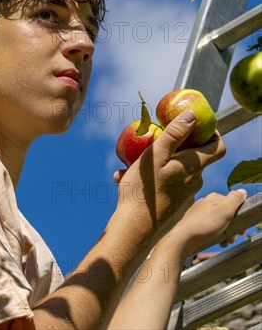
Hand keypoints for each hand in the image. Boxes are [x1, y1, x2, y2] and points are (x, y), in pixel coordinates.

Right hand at [113, 111, 225, 239]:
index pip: (218, 146)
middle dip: (176, 145)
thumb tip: (192, 116)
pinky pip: (167, 183)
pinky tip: (127, 178)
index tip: (194, 125)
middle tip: (155, 140)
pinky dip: (153, 177)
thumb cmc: (144, 190)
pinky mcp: (175, 203)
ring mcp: (186, 193)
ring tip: (131, 163)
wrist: (135, 229)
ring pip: (177, 169)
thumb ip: (174, 134)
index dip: (211, 133)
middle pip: (195, 156)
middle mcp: (195, 180)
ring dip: (159, 162)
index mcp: (193, 166)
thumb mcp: (155, 155)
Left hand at [162, 190, 246, 257]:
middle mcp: (207, 203)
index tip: (240, 229)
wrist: (184, 238)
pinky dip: (217, 235)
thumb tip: (242, 191)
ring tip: (224, 241)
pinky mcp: (197, 222)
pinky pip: (211, 228)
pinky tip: (217, 241)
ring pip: (220, 223)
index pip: (234, 205)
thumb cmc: (204, 224)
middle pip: (227, 215)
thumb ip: (234, 200)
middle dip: (232, 227)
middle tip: (231, 237)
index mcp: (214, 198)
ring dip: (226, 233)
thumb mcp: (224, 211)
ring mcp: (201, 213)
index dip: (239, 218)